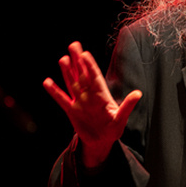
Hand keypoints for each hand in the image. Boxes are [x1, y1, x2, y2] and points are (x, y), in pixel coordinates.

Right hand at [43, 41, 141, 168]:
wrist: (101, 142)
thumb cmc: (114, 128)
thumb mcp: (121, 118)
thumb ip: (127, 106)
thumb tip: (138, 93)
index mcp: (102, 95)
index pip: (95, 77)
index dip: (90, 65)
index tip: (85, 54)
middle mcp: (89, 95)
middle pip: (82, 74)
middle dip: (78, 60)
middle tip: (74, 45)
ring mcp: (79, 101)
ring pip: (72, 83)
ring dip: (67, 71)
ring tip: (63, 58)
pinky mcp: (71, 111)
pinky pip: (61, 99)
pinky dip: (54, 91)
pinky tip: (47, 81)